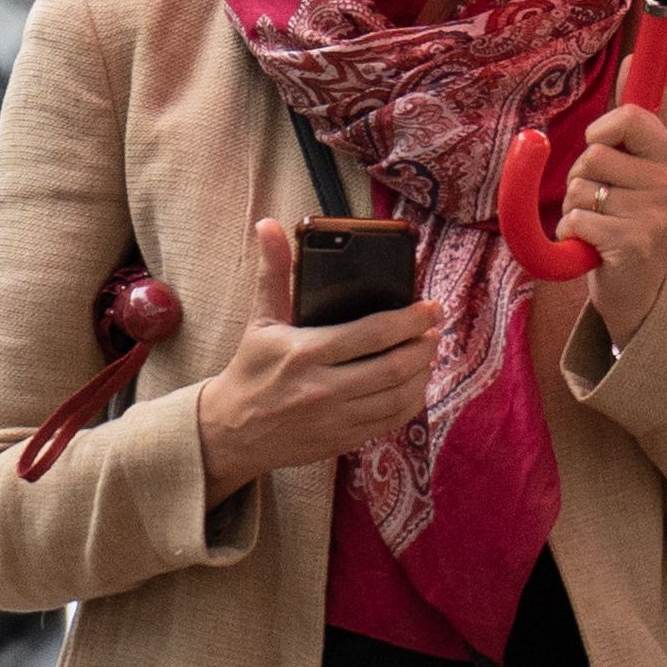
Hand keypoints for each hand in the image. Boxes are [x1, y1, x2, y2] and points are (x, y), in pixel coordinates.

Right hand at [196, 219, 441, 493]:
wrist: (232, 430)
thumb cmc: (252, 368)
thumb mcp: (262, 319)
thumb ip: (274, 272)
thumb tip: (268, 225)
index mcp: (306, 352)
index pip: (373, 334)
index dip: (410, 319)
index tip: (430, 307)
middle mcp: (323, 389)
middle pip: (393, 367)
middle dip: (423, 345)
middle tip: (434, 329)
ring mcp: (335, 419)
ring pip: (397, 397)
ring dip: (422, 373)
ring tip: (429, 353)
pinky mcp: (342, 440)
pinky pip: (390, 422)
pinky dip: (411, 402)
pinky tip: (416, 384)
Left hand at [558, 98, 666, 340]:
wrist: (640, 291)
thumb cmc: (630, 221)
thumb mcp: (640, 167)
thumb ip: (635, 119)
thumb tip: (630, 58)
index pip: (631, 117)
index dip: (603, 131)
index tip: (603, 145)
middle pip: (594, 153)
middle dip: (581, 175)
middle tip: (602, 201)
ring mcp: (658, 215)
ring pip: (579, 187)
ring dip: (574, 208)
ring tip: (599, 225)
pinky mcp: (634, 244)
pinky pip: (575, 219)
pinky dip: (571, 234)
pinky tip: (593, 246)